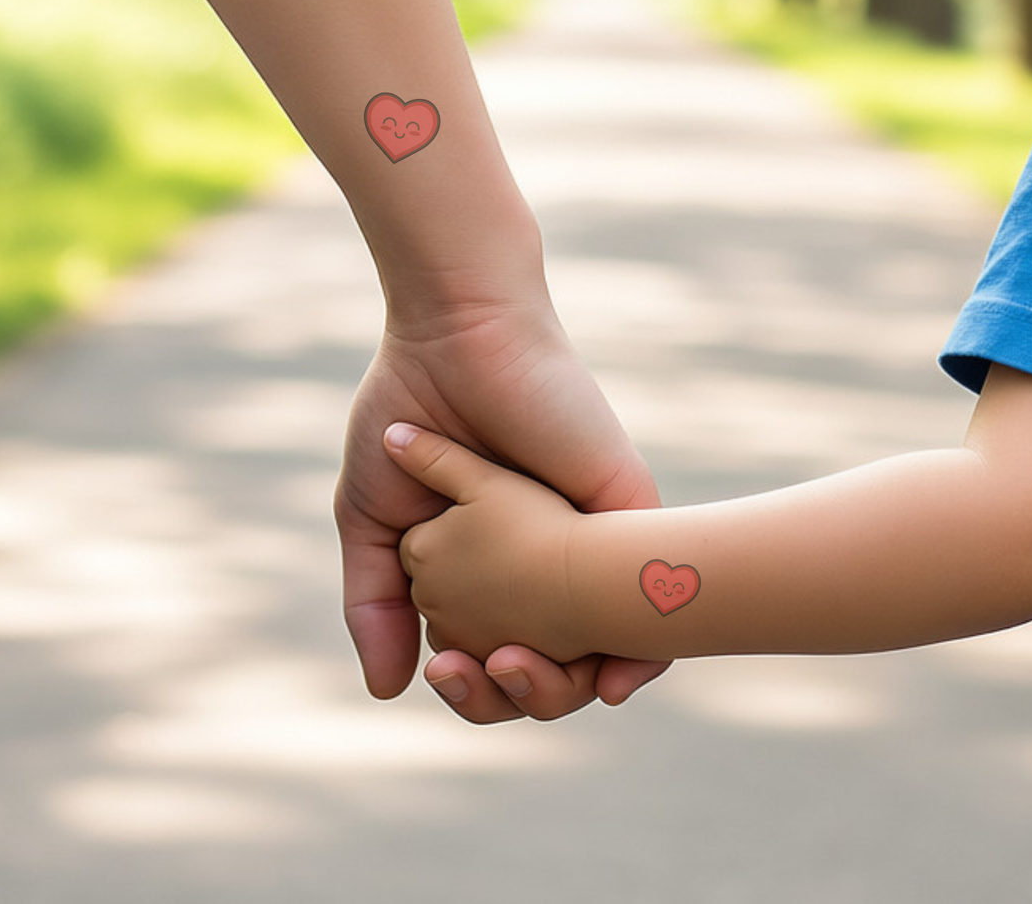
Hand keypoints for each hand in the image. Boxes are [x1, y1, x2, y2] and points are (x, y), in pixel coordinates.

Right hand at [334, 296, 668, 719]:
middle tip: (472, 674)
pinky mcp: (625, 505)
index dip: (472, 687)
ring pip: (607, 645)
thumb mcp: (374, 518)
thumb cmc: (407, 412)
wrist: (453, 335)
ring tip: (517, 671)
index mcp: (489, 566)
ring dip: (570, 686)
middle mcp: (544, 558)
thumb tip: (390, 691)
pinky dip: (644, 651)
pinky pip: (657, 593)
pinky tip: (610, 682)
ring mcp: (588, 535)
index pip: (493, 656)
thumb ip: (375, 601)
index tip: (440, 671)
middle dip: (517, 696)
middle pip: (551, 664)